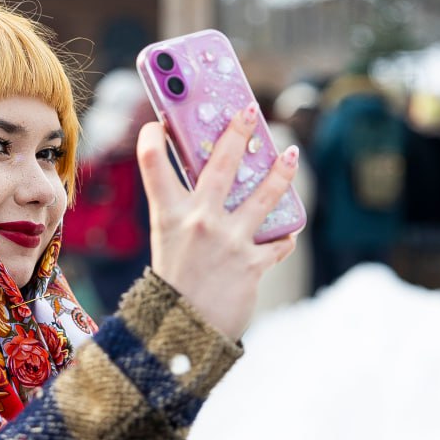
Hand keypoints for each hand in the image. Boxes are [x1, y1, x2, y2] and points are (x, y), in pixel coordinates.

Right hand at [136, 103, 298, 338]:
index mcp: (168, 216)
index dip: (151, 139)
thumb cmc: (175, 282)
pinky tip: (287, 230)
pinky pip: (278, 240)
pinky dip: (283, 235)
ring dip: (281, 170)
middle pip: (222, 163)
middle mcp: (199, 222)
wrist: (184, 330)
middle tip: (250, 109)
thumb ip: (185, 212)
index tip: (156, 124)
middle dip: (238, 131)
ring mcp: (229, 241)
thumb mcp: (168, 240)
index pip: (152, 165)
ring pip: (265, 193)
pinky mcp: (253, 262)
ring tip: (289, 153)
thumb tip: (213, 181)